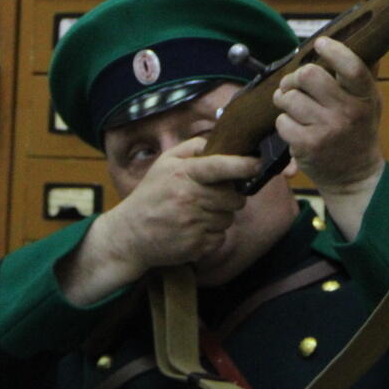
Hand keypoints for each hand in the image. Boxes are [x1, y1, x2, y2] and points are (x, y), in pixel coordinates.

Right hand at [59, 137, 259, 304]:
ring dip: (220, 216)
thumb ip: (193, 147)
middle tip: (214, 197)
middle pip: (233, 197)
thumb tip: (220, 141)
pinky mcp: (195, 246)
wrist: (130, 234)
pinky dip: (213, 235)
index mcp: (183, 174)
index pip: (218, 166)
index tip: (257, 163)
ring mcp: (192, 224)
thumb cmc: (152, 194)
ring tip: (198, 214)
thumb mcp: (165, 163)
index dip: (242, 165)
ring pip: (228, 218)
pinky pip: (220, 238)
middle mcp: (188, 198)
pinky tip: (194, 229)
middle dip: (230, 197)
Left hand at [272, 37, 384, 200]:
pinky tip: (294, 127)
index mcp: (365, 97)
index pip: (352, 66)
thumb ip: (360, 77)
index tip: (320, 43)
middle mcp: (348, 112)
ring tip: (291, 106)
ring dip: (285, 99)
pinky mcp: (308, 145)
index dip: (334, 50)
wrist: (354, 176)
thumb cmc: (358, 132)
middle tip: (293, 84)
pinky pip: (282, 121)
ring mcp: (327, 129)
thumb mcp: (370, 104)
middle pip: (309, 75)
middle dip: (295, 77)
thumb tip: (353, 41)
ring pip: (289, 97)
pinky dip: (283, 122)